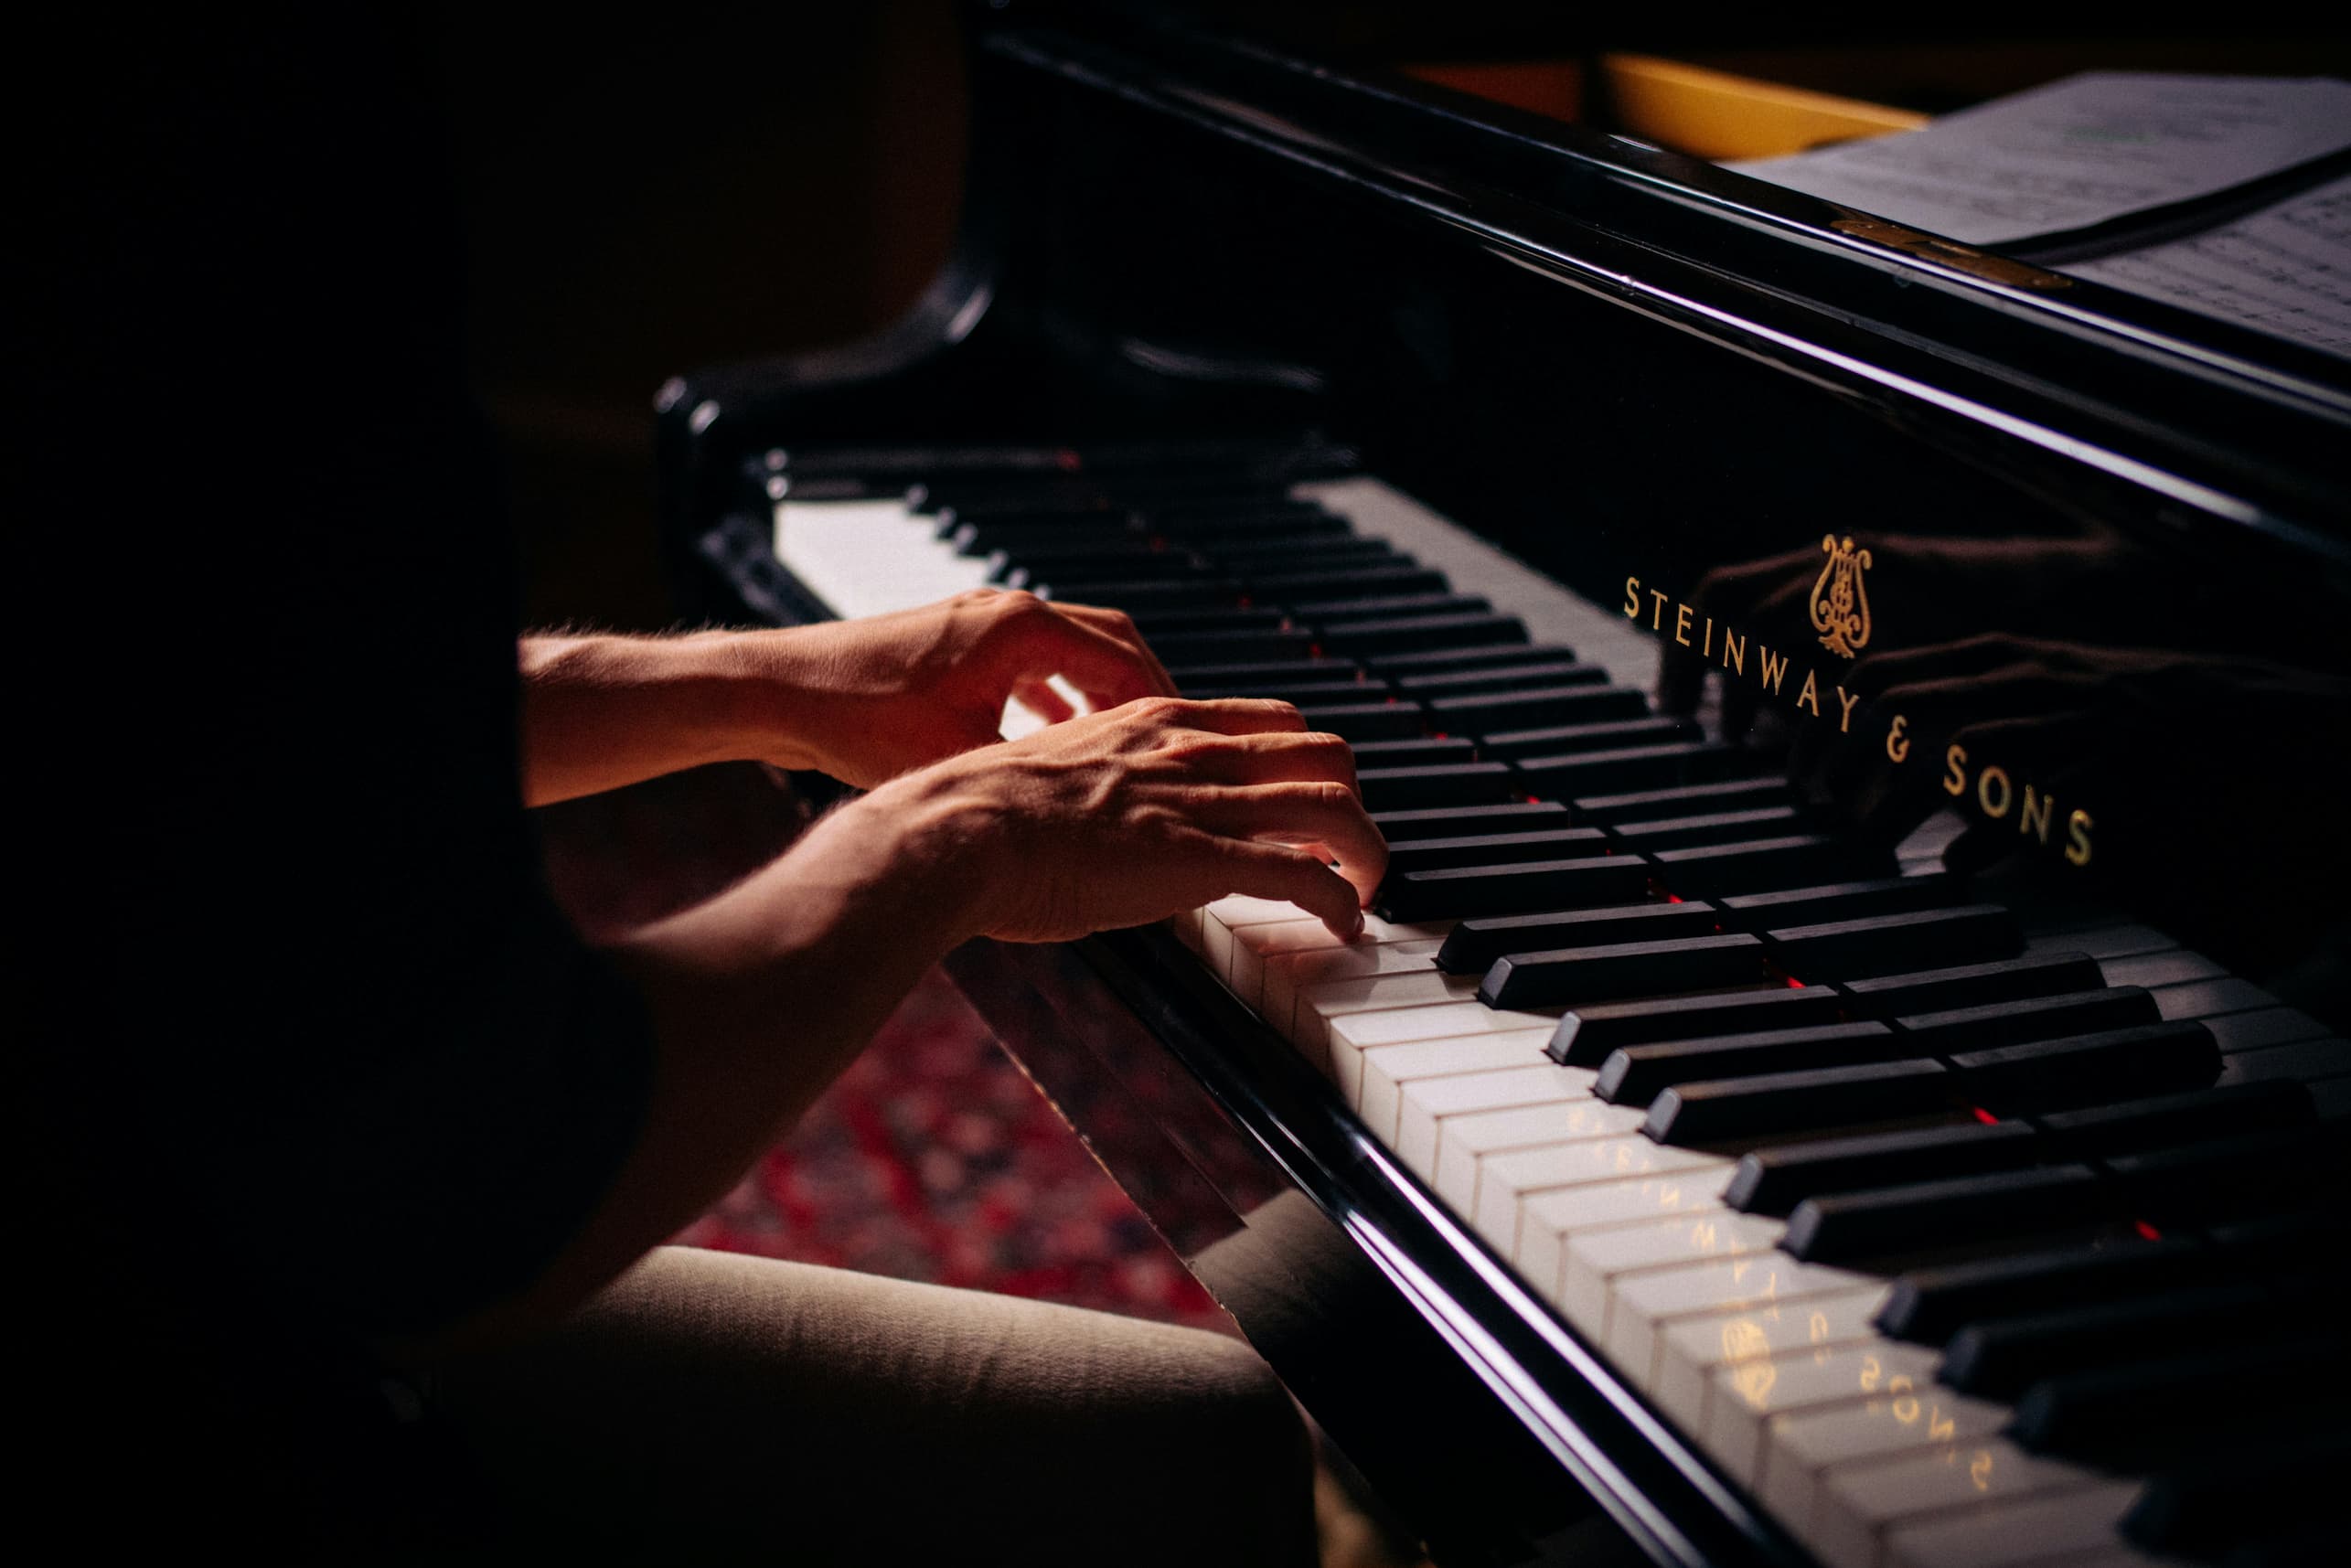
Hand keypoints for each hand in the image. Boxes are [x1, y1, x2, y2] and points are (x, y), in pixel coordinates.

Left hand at [749, 589, 1178, 786]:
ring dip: (1098, 690)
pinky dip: (1053, 693)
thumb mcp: (963, 760)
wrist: (779, 691)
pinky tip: (1054, 738)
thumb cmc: (858, 720)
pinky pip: (1027, 660)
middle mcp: (1004, 612)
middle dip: (1143, 690)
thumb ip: (1035, 777)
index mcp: (1020, 628)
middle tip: (1174, 739)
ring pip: (1066, 649)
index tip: (1191, 741)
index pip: (1123, 656)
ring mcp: (976, 622)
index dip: (1164, 702)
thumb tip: (1094, 818)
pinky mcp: (952, 641)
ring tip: (1127, 742)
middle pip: (1106, 640)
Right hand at [866, 696, 1387, 942]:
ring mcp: (1200, 802)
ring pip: (1333, 808)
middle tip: (1349, 847)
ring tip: (1368, 890)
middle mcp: (1192, 751)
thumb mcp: (1055, 772)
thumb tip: (1099, 820)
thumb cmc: (984, 814)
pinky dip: (1339, 901)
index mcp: (1156, 722)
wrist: (959, 830)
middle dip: (1353, 800)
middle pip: (1323, 753)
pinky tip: (1343, 925)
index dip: (1307, 762)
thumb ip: (1099, 787)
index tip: (1309, 800)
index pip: (1271, 722)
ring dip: (1367, 853)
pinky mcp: (1201, 859)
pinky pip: (1302, 874)